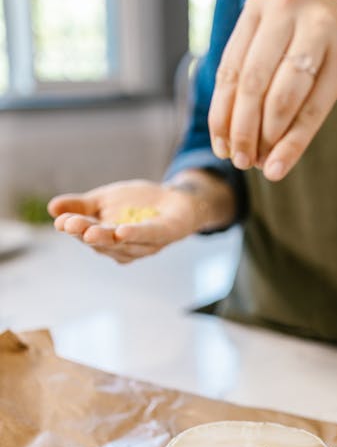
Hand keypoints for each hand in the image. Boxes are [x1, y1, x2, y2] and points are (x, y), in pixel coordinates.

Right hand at [48, 174, 234, 263]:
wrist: (176, 199)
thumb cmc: (137, 204)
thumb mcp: (104, 200)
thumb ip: (80, 205)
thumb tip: (51, 208)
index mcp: (107, 240)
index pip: (87, 235)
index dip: (74, 229)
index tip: (60, 221)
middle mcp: (125, 248)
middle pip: (103, 243)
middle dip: (86, 234)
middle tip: (70, 225)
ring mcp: (146, 244)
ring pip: (123, 243)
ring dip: (107, 237)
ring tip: (90, 230)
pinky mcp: (166, 235)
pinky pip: (149, 236)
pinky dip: (136, 235)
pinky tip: (122, 231)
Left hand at [208, 0, 336, 180]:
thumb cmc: (318, 51)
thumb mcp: (279, 49)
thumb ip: (250, 78)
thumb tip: (224, 140)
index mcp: (260, 5)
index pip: (230, 69)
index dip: (221, 114)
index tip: (220, 149)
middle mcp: (287, 6)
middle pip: (252, 83)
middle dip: (242, 130)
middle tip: (240, 162)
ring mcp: (319, 28)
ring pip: (280, 98)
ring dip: (267, 139)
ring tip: (262, 165)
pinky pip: (311, 111)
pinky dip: (292, 144)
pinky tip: (279, 167)